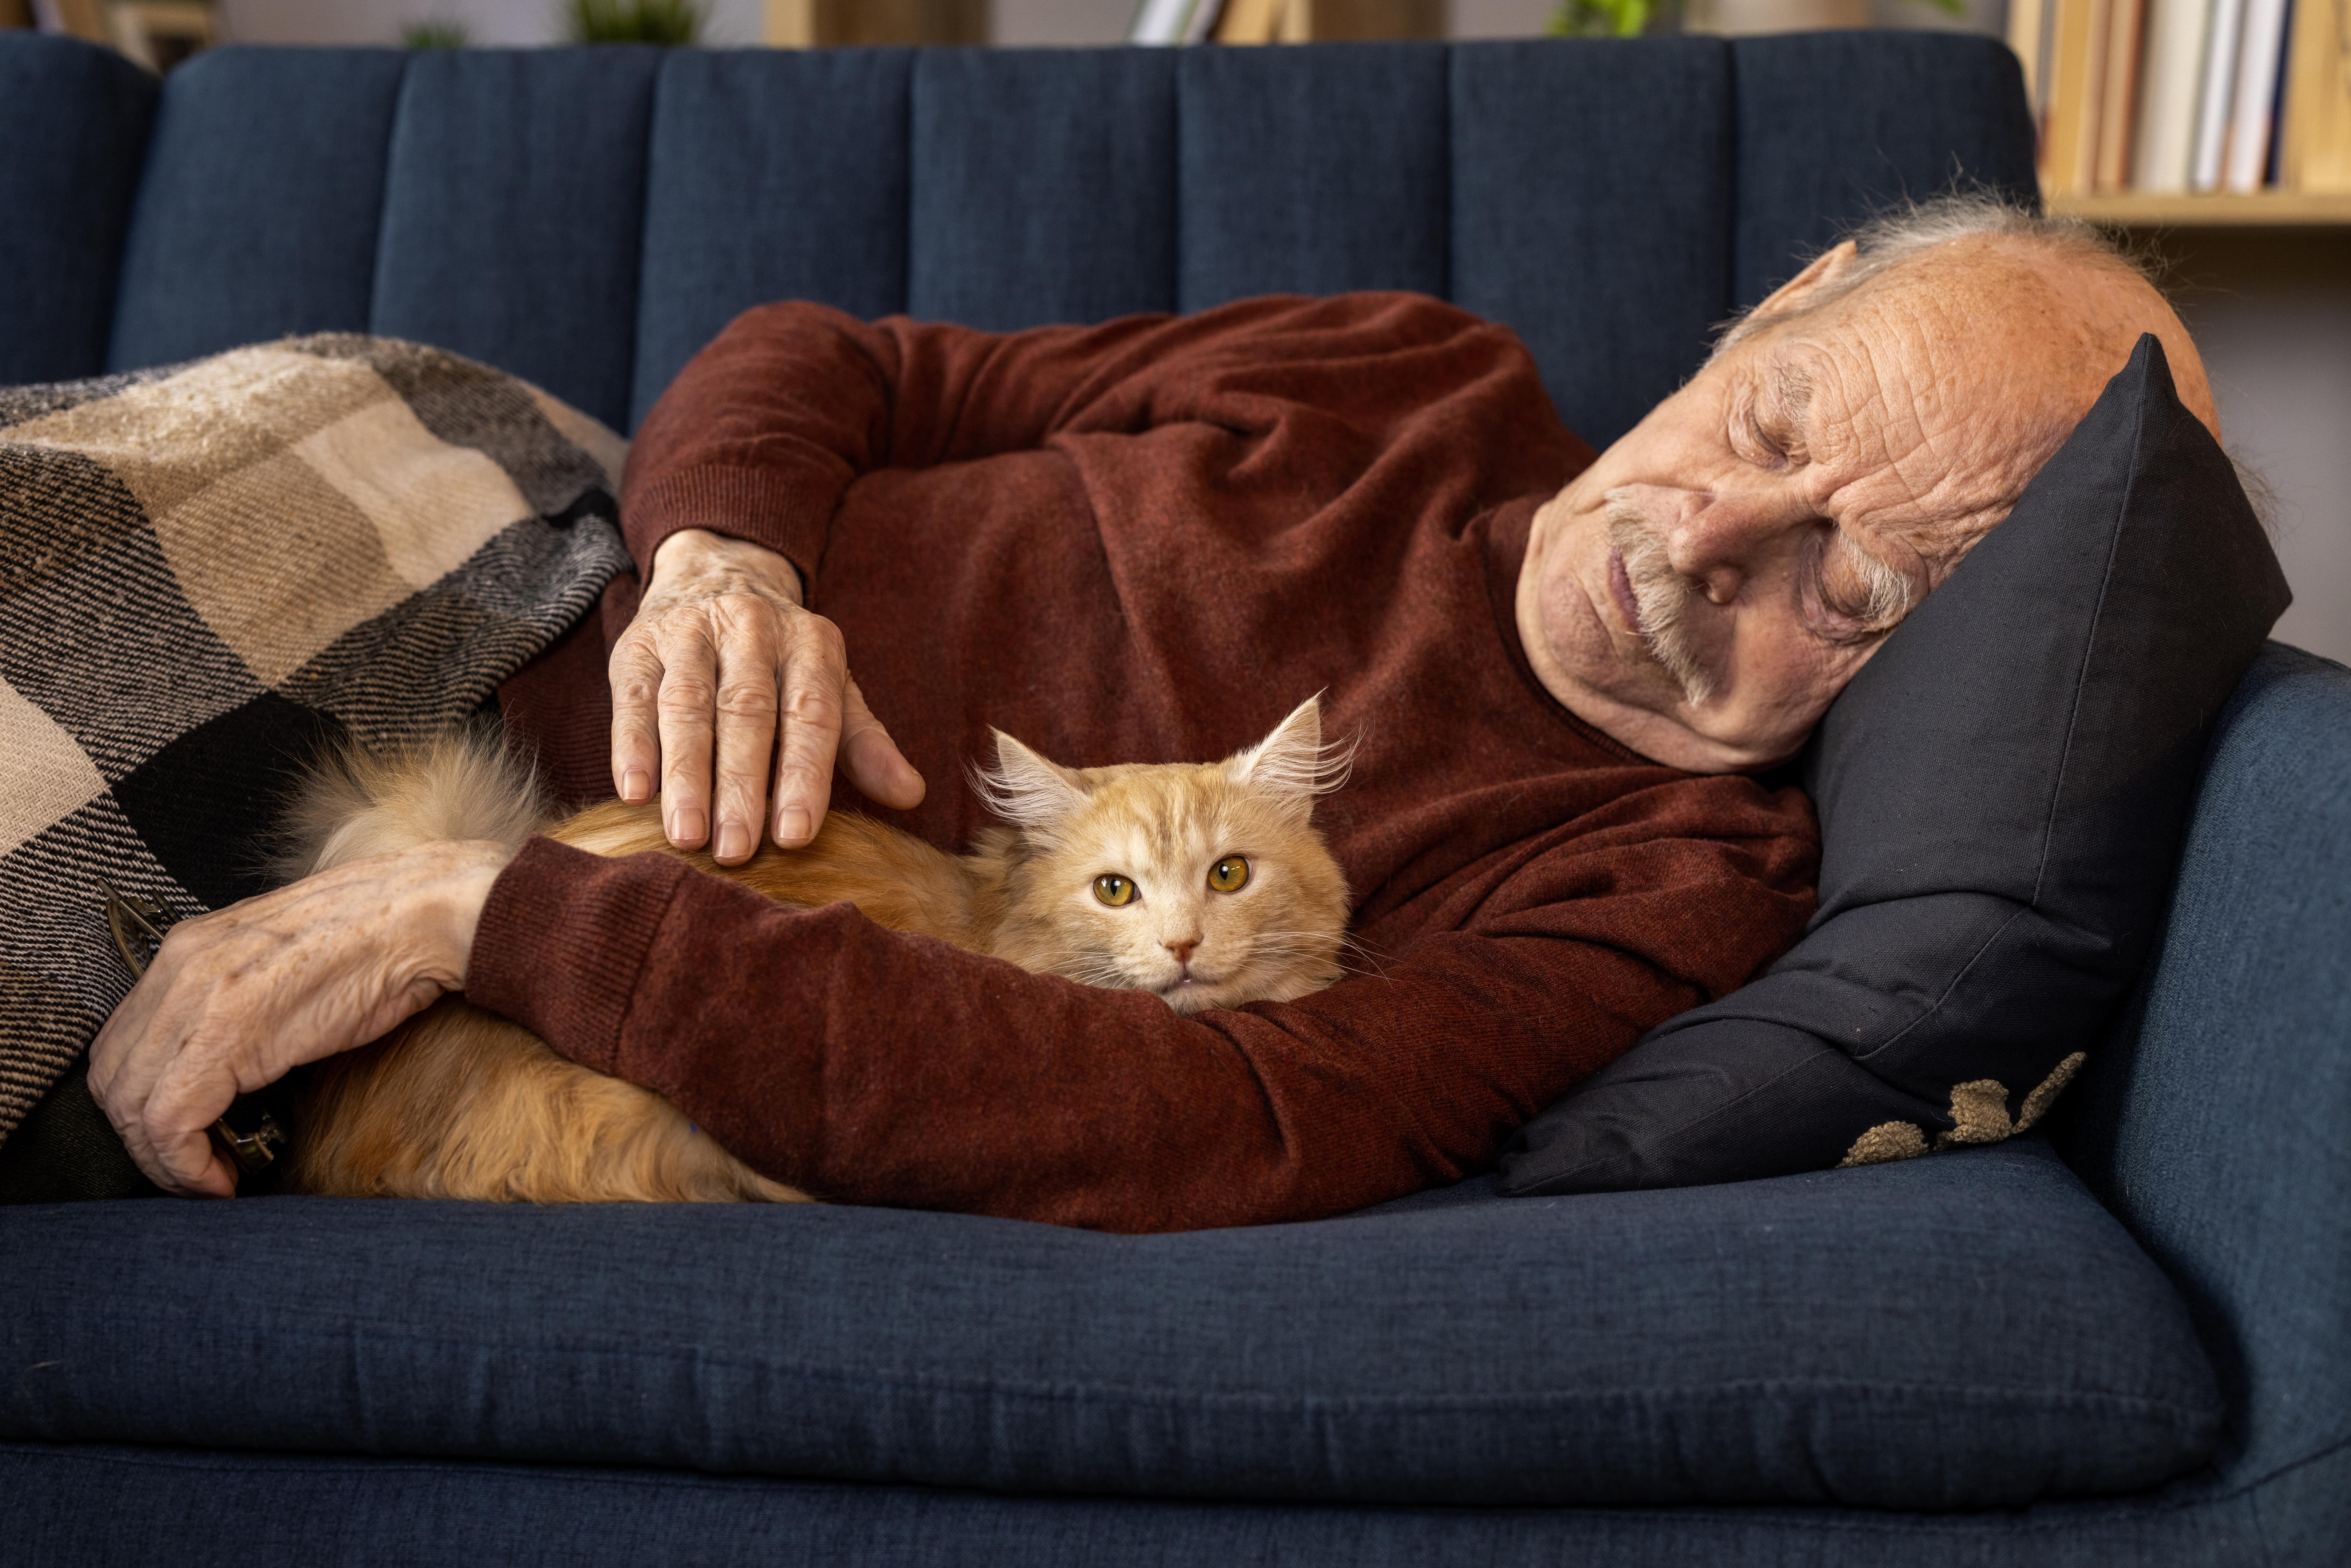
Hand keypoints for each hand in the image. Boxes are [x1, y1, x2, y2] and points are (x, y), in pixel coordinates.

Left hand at [87, 840, 512, 1197]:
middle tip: (193, 1171)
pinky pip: (168, 1121)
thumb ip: (239, 1003)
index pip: (122, 1045)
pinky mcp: (225, 1037)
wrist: (424, 916)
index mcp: (189, 949)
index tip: (184, 1142)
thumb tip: (227, 1064)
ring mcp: (197, 999)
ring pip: (129, 1106)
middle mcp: (178, 968)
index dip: (140, 1108)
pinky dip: (184, 1166)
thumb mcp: (284, 965)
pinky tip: (221, 1180)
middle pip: (111, 1079)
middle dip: (143, 1141)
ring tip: (209, 1181)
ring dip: (163, 1161)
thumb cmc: (374, 944)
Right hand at [608, 529, 924, 863]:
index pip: (811, 714)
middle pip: (746, 713)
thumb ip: (866, 743)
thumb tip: (911, 795)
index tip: (795, 835)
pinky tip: (635, 794)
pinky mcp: (637, 645)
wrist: (718, 575)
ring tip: (686, 835)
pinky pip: (633, 698)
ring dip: (686, 775)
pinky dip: (633, 747)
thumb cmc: (782, 662)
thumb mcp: (833, 689)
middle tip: (736, 851)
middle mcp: (752, 629)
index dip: (803, 775)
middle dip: (740, 786)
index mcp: (811, 644)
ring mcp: (689, 633)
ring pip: (686, 707)